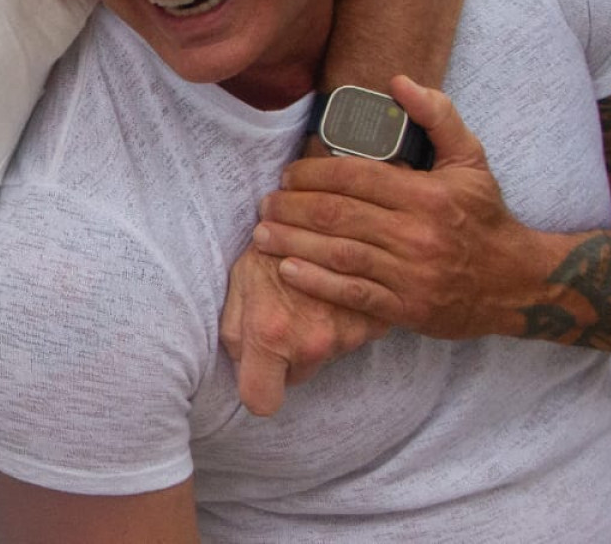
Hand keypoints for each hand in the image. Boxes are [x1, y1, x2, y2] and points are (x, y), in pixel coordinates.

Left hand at [219, 245, 388, 415]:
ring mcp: (350, 335)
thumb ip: (235, 330)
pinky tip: (333, 296)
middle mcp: (315, 342)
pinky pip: (355, 338)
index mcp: (272, 335)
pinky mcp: (376, 323)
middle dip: (289, 355)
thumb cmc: (270, 246)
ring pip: (328, 355)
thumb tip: (240, 363)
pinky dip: (346, 321)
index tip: (259, 376)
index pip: (262, 400)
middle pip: (298, 376)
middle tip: (285, 313)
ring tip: (308, 297)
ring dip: (319, 335)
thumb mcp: (239, 282)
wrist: (322, 211)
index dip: (258, 389)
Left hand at [251, 77, 538, 339]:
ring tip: (263, 235)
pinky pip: (353, 295)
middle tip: (266, 203)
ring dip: (294, 243)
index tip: (288, 174)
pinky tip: (288, 271)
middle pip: (338, 215)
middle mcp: (417, 233)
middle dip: (293, 207)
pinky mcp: (408, 308)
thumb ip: (437, 115)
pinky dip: (317, 283)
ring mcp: (412, 274)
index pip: (355, 178)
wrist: (518, 283)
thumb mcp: (470, 159)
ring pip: (340, 254)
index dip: (312, 174)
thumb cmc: (484, 216)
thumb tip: (398, 81)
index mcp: (427, 194)